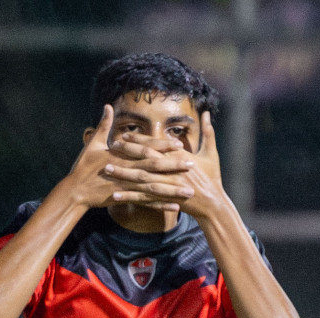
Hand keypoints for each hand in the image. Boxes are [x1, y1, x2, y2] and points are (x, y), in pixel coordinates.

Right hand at [61, 106, 195, 212]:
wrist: (75, 191)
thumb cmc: (83, 167)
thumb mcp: (93, 144)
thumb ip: (103, 126)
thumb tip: (107, 106)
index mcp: (121, 156)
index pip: (146, 149)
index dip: (163, 146)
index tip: (179, 144)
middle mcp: (127, 170)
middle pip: (154, 168)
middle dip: (173, 166)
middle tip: (192, 165)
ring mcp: (127, 186)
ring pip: (153, 187)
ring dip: (172, 189)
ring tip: (189, 191)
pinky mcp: (125, 198)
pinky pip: (146, 203)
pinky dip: (161, 205)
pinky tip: (175, 207)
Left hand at [102, 110, 227, 219]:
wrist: (213, 203)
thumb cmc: (212, 178)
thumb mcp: (211, 153)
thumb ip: (208, 132)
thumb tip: (207, 113)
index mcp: (179, 156)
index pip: (154, 145)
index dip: (138, 140)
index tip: (123, 135)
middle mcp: (171, 169)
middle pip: (144, 159)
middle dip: (126, 153)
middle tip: (110, 148)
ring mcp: (167, 185)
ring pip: (140, 178)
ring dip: (122, 174)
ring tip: (106, 170)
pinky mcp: (164, 199)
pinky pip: (143, 198)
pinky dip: (129, 197)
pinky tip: (115, 196)